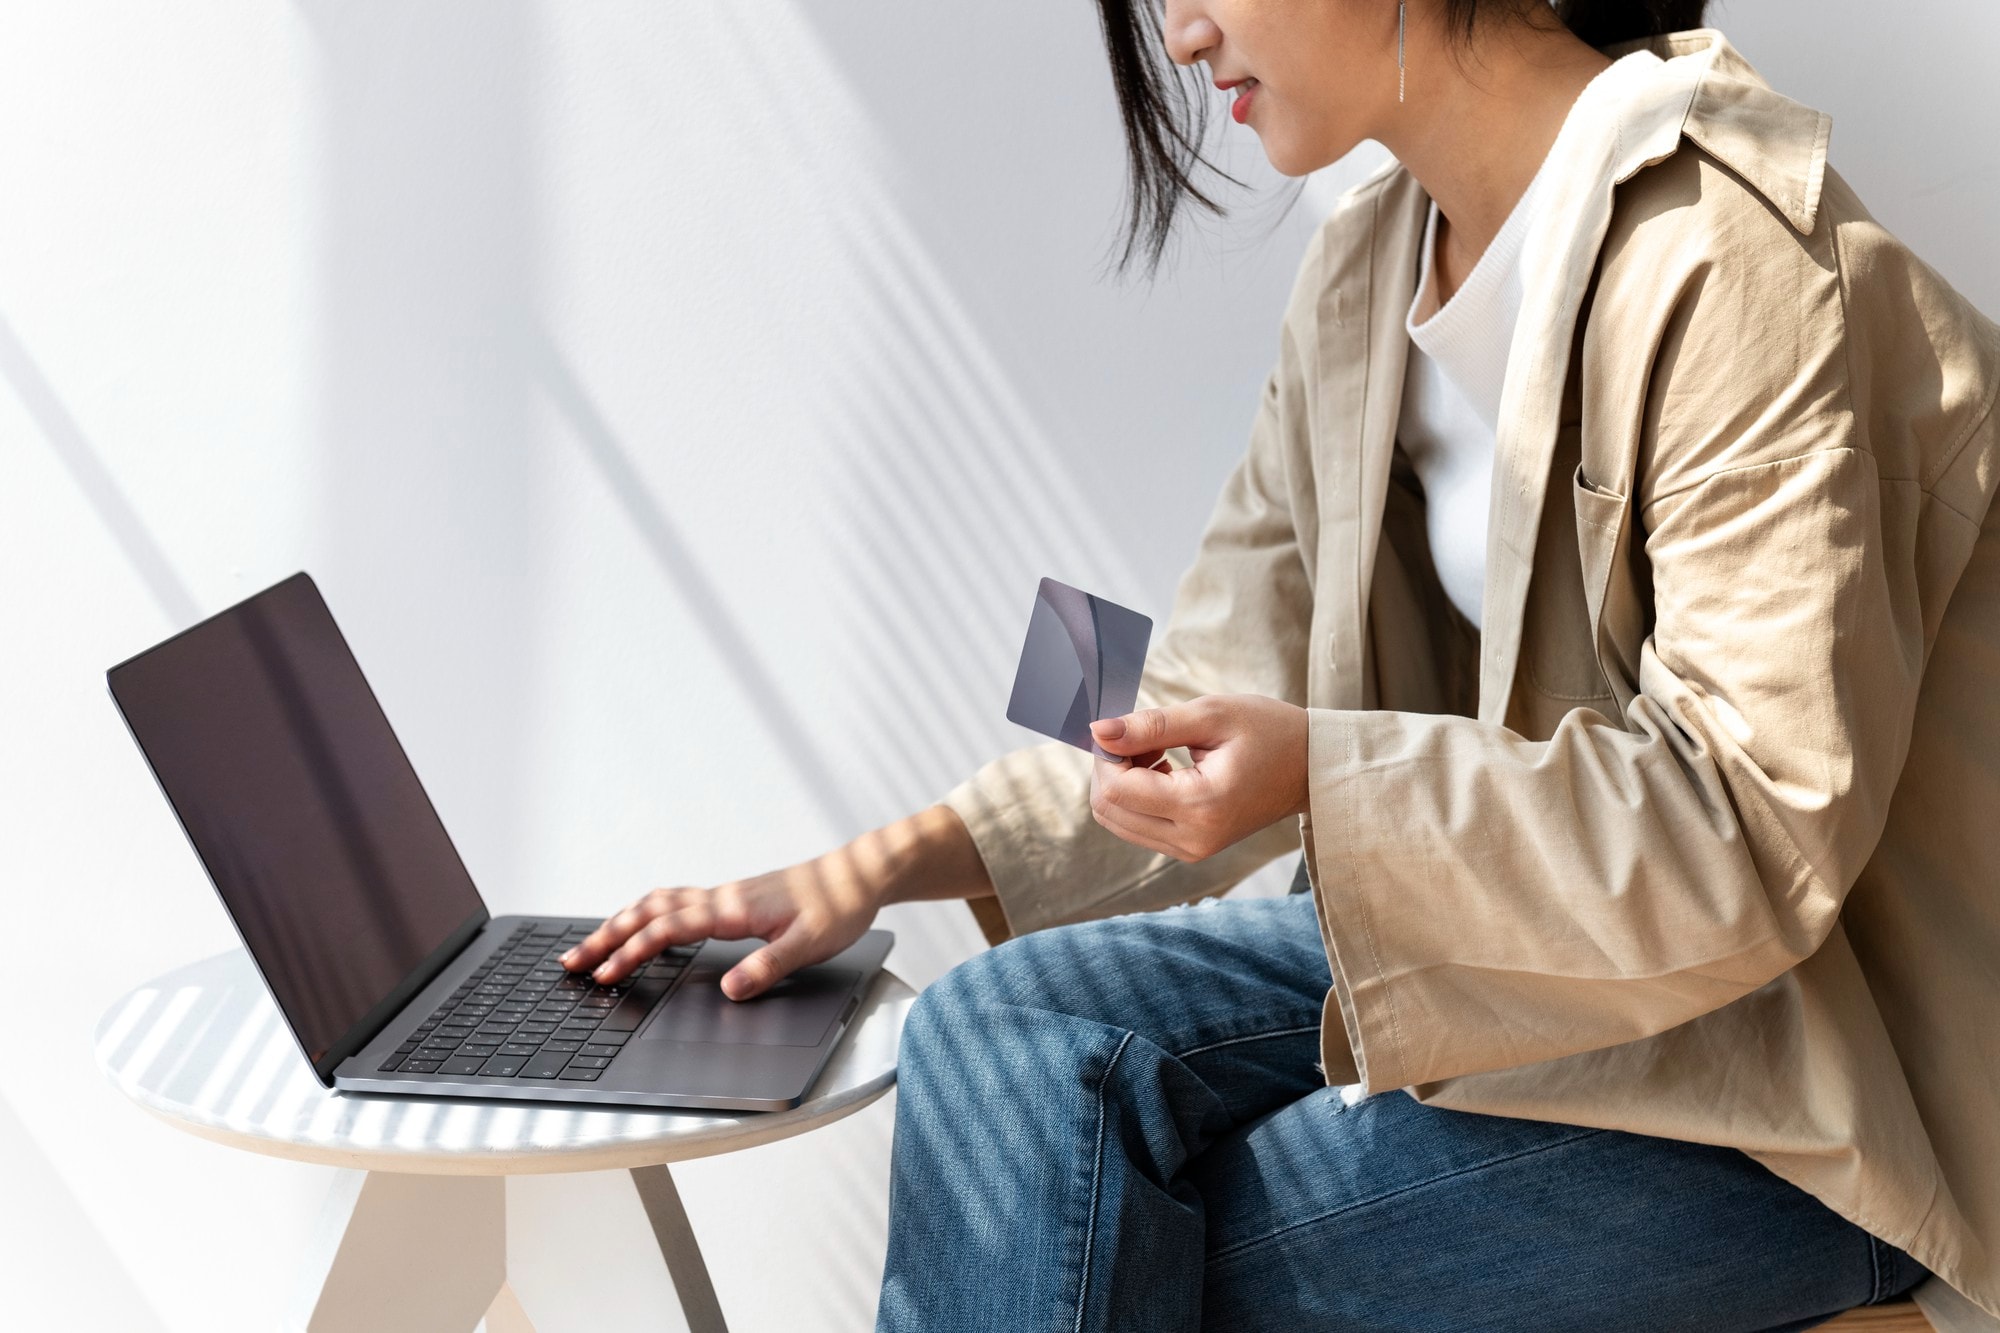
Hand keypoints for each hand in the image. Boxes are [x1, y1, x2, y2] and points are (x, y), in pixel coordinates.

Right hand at [561, 858, 880, 999]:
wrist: (857, 875)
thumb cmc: (838, 906)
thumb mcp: (810, 945)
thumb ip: (769, 967)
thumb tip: (730, 989)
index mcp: (732, 909)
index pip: (669, 930)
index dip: (633, 953)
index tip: (605, 976)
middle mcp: (721, 899)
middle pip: (648, 912)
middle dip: (605, 936)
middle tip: (570, 961)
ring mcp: (723, 897)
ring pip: (656, 903)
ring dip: (619, 922)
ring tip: (590, 946)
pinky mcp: (731, 900)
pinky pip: (674, 903)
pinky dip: (645, 914)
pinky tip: (640, 927)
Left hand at [1088, 694, 1308, 861]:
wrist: (1311, 768)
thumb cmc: (1270, 733)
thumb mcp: (1211, 715)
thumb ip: (1150, 725)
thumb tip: (1098, 731)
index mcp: (1200, 806)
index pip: (1117, 789)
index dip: (1107, 754)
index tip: (1127, 726)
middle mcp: (1192, 840)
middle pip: (1109, 810)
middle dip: (1111, 768)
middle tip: (1143, 736)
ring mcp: (1190, 850)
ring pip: (1118, 821)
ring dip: (1122, 782)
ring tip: (1157, 750)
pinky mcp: (1190, 849)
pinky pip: (1137, 826)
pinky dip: (1137, 795)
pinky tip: (1164, 768)